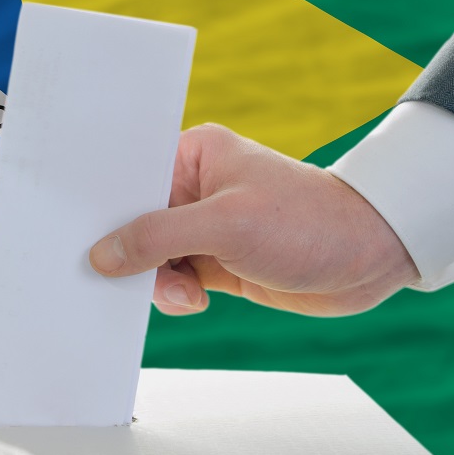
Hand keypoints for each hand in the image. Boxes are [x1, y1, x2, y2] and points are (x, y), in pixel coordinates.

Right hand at [88, 124, 419, 316]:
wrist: (373, 256)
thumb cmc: (310, 222)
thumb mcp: (225, 225)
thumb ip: (157, 238)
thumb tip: (103, 255)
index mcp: (192, 155)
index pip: (128, 178)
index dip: (102, 208)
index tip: (80, 237)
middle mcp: (193, 188)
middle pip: (133, 222)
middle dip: (129, 253)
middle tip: (130, 276)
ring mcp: (205, 227)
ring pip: (150, 258)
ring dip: (156, 281)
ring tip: (185, 292)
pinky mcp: (217, 262)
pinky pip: (173, 279)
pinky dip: (174, 295)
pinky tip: (195, 300)